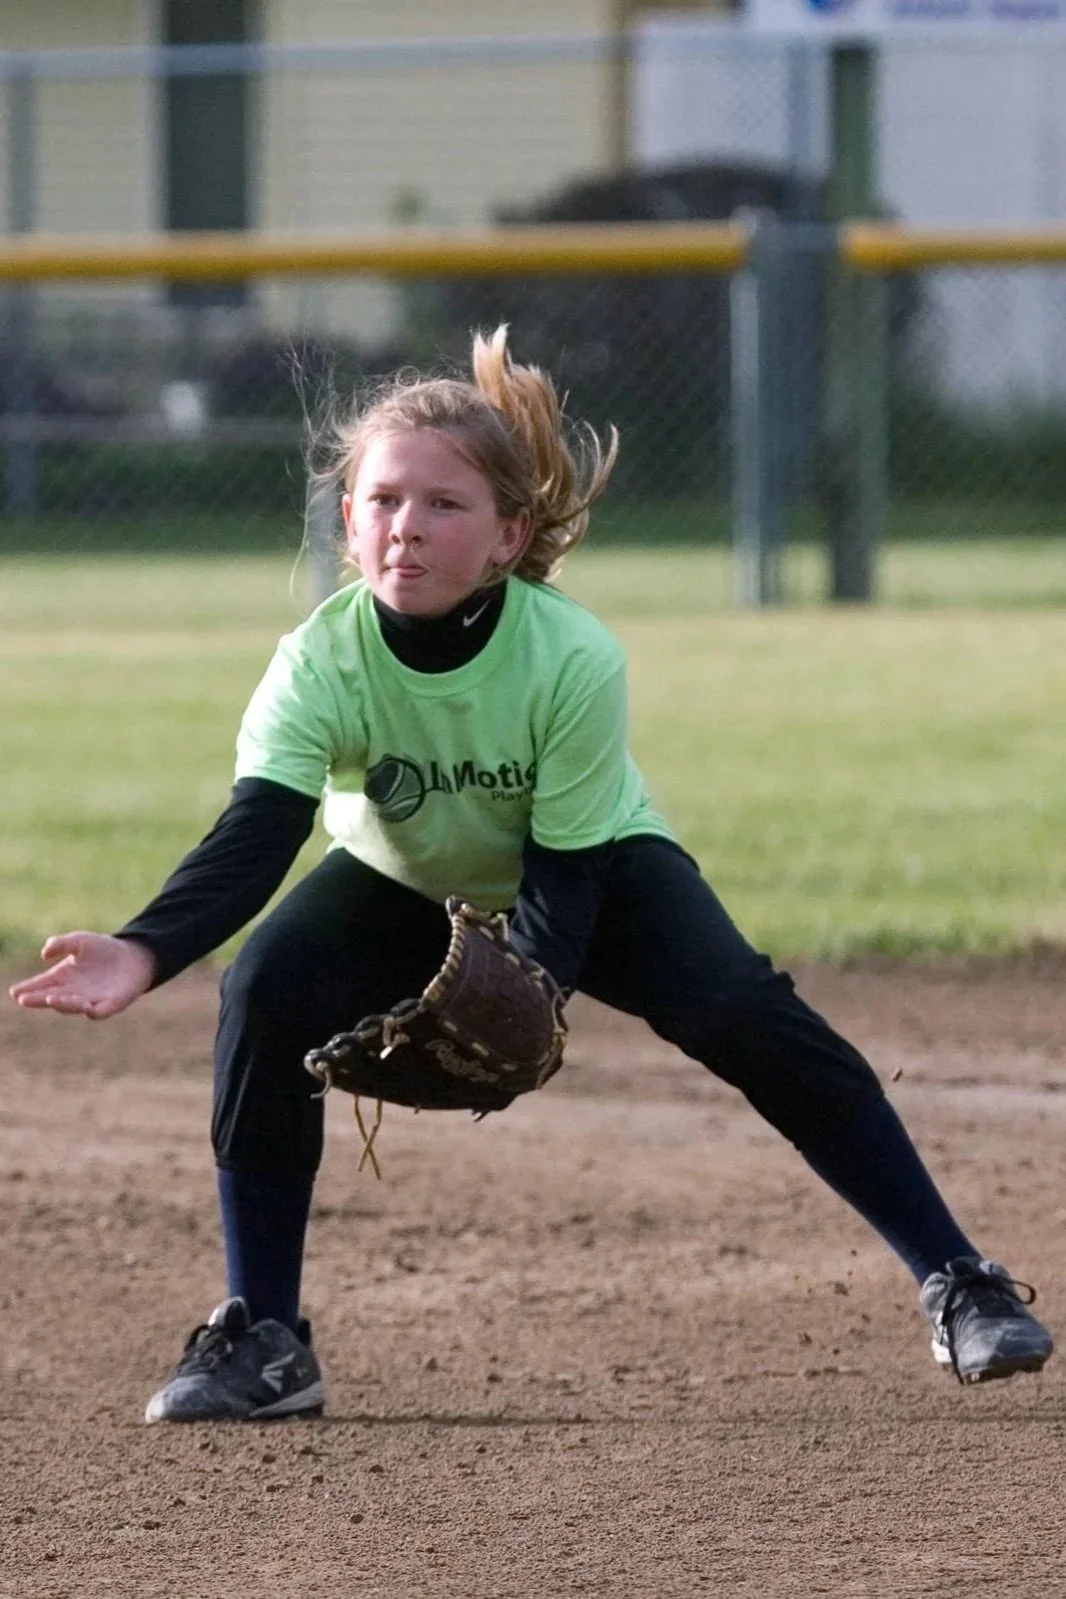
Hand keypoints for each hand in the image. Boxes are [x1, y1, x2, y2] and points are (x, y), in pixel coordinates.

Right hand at [8, 933, 155, 1019]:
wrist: (133, 956)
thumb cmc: (102, 949)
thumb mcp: (80, 940)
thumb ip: (61, 943)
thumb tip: (44, 953)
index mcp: (62, 978)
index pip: (41, 985)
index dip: (28, 989)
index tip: (15, 992)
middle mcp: (72, 993)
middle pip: (51, 999)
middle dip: (37, 999)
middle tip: (24, 999)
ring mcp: (90, 1001)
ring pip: (72, 1007)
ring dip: (62, 1003)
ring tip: (50, 998)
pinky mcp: (110, 1006)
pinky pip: (99, 1012)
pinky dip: (92, 1010)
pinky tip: (86, 1006)